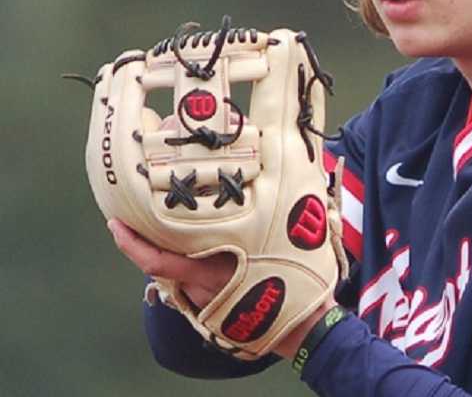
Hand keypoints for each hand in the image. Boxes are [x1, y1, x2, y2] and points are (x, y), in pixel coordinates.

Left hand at [107, 219, 336, 359]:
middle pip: (163, 262)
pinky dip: (194, 264)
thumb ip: (244, 229)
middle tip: (148, 211)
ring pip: (179, 270)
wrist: (302, 326)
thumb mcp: (269, 244)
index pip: (155, 261)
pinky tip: (210, 250)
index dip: (131, 244)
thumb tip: (232, 201)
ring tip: (191, 223)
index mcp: (208, 273)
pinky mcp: (212, 307)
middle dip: (155, 241)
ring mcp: (205, 300)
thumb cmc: (289, 280)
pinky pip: (193, 280)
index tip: (114, 224)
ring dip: (180, 251)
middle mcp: (199, 288)